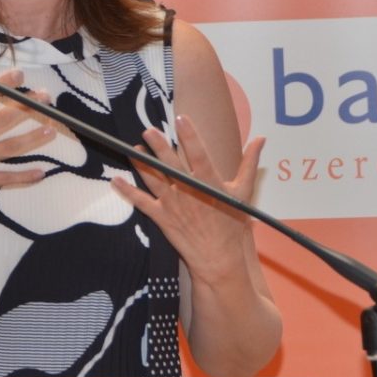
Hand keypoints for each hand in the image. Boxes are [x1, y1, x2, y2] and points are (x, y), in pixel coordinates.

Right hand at [0, 69, 53, 220]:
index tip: (19, 75)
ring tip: (51, 129)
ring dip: (33, 138)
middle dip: (28, 106)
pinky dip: (25, 176)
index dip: (4, 84)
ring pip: (12, 146)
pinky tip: (41, 173)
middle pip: (6, 119)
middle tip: (45, 97)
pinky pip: (7, 178)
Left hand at [112, 115, 264, 280]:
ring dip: (142, 163)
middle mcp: (189, 191)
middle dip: (159, 147)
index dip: (190, 136)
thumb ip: (249, 163)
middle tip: (148, 130)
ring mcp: (173, 204)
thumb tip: (260, 139)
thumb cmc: (230, 223)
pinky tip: (115, 180)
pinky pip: (142, 202)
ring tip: (133, 149)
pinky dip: (128, 192)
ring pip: (154, 179)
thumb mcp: (243, 192)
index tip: (181, 119)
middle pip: (171, 165)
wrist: (218, 257)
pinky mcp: (161, 217)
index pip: (199, 155)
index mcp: (209, 183)